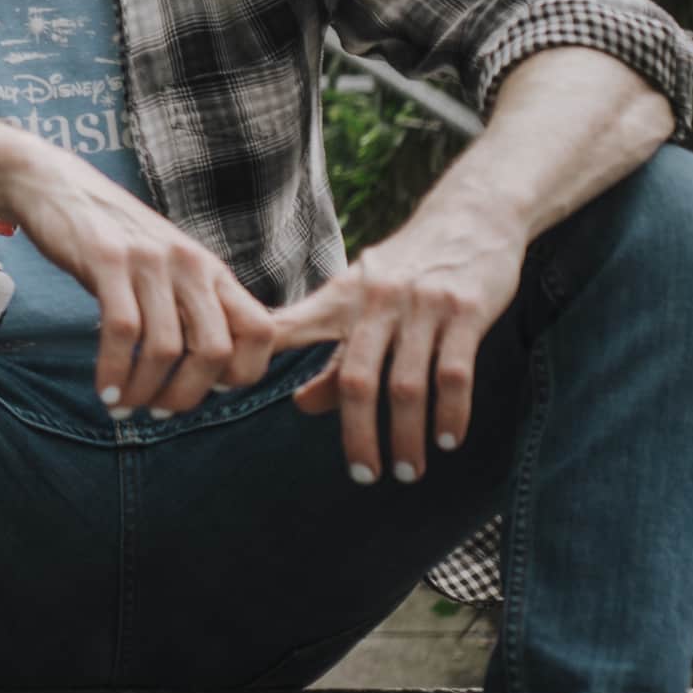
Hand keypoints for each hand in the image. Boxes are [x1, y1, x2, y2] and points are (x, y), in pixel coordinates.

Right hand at [16, 156, 279, 418]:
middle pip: (216, 349)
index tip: (208, 391)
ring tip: (124, 407)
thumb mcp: (166, 266)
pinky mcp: (108, 260)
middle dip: (188, 394)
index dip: (244, 373)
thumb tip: (208, 368)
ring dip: (145, 390)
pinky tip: (105, 391)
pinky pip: (121, 331)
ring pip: (166, 348)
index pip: (261, 331)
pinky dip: (114, 372)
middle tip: (160, 412)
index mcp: (211, 271)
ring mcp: (151, 261)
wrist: (57, 186)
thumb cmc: (112, 238)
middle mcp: (190, 265)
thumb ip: (190, 305)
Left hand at [266, 200, 527, 483]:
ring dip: (407, 436)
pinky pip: (453, 373)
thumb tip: (302, 406)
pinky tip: (447, 441)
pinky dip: (450, 413)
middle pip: (355, 380)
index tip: (220, 391)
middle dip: (358, 435)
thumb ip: (331, 353)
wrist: (472, 216)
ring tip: (407, 473)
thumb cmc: (406, 269)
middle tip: (363, 476)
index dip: (252, 358)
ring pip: (406, 385)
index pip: (285, 330)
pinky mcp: (465, 311)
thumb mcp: (359, 300)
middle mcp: (375, 302)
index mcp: (338, 299)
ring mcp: (421, 306)